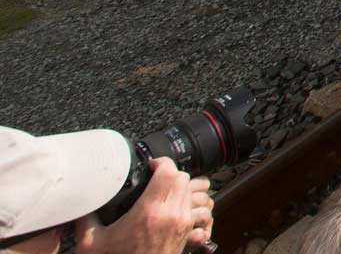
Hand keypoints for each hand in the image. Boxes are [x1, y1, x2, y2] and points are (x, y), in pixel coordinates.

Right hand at [74, 158, 198, 253]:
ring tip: (163, 190)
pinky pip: (198, 206)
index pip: (168, 172)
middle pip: (183, 178)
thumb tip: (78, 204)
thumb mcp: (92, 243)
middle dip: (170, 173)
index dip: (160, 163)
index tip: (150, 166)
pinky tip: (174, 204)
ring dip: (180, 186)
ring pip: (192, 190)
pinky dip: (188, 201)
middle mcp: (172, 215)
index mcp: (150, 212)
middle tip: (154, 178)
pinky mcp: (188, 232)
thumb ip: (84, 219)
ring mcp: (183, 223)